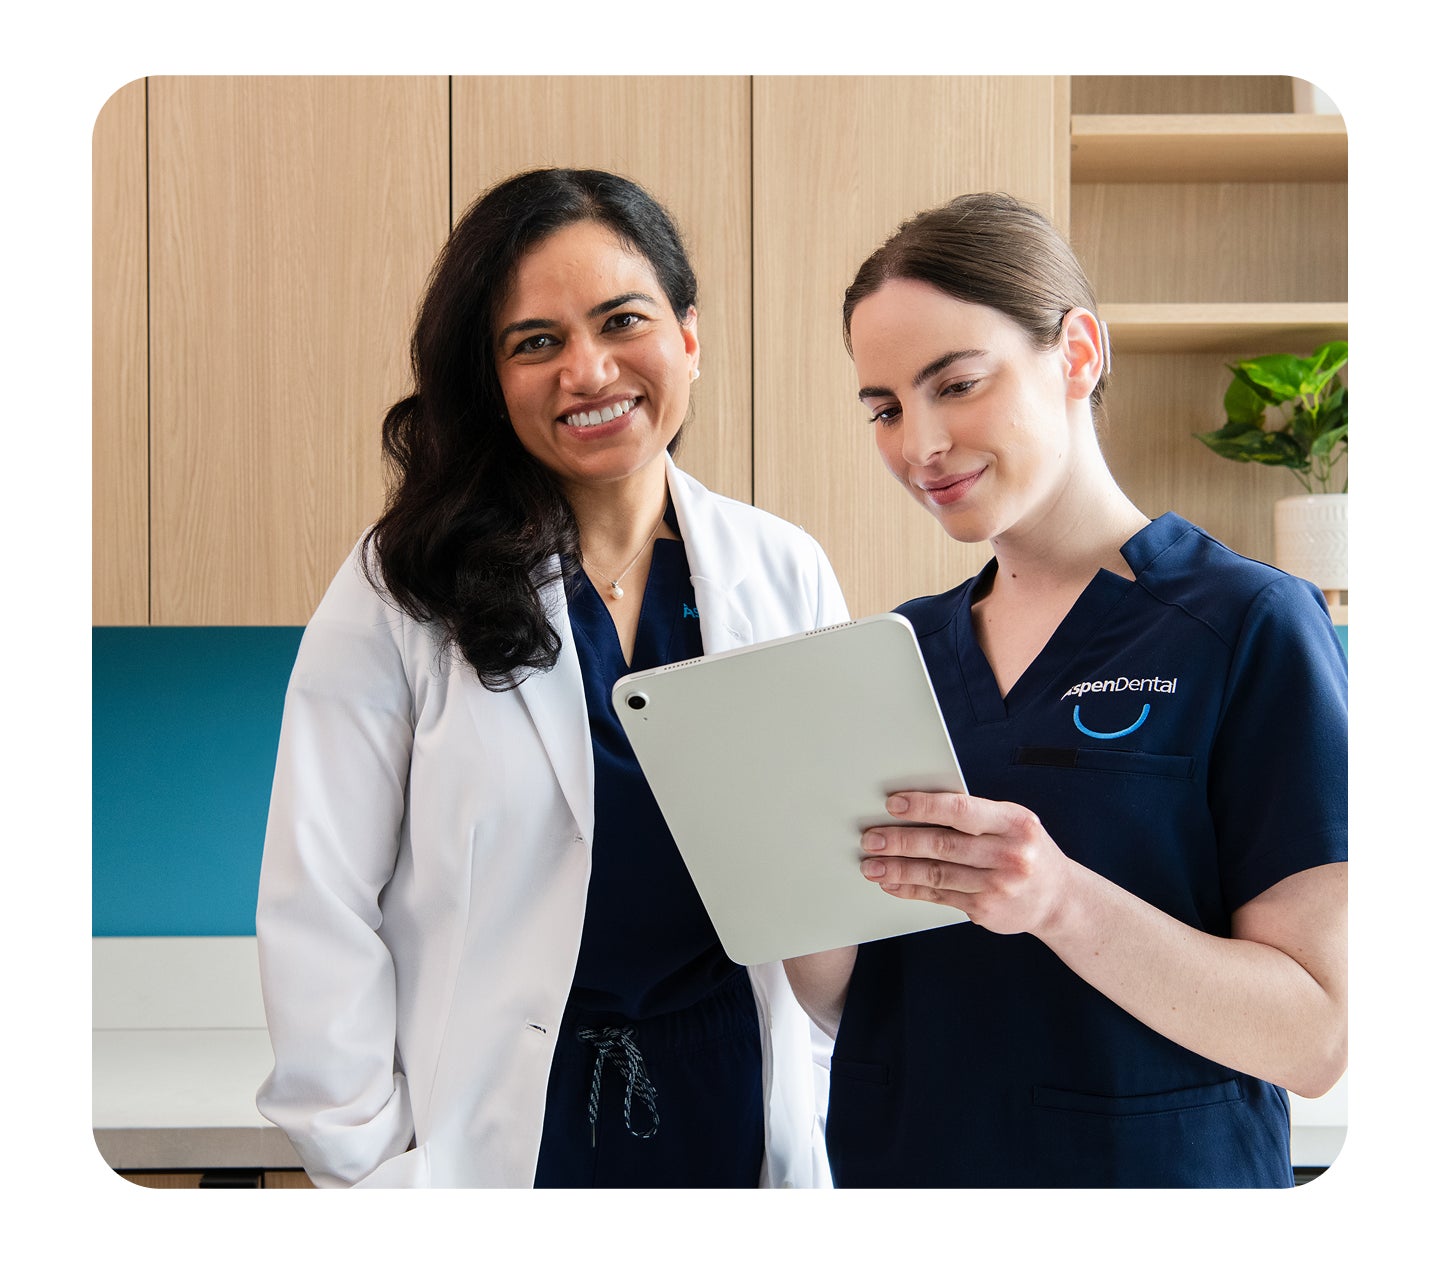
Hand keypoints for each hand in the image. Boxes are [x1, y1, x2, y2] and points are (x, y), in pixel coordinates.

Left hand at [860, 791, 1076, 936]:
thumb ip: (975, 817)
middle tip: (871, 838)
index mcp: (1014, 823)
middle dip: (901, 841)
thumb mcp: (1013, 824)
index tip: (893, 805)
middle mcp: (1009, 854)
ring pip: (937, 874)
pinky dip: (911, 889)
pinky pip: (940, 896)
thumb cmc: (1025, 850)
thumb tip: (917, 808)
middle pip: (943, 845)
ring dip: (898, 869)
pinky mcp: (986, 909)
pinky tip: (892, 884)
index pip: (961, 810)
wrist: (1059, 899)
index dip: (924, 806)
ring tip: (871, 865)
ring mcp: (998, 886)